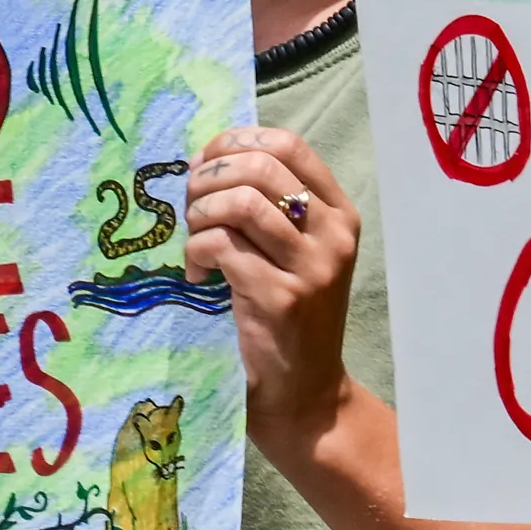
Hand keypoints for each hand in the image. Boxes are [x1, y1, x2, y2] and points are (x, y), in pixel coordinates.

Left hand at [186, 128, 359, 453]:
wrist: (304, 388)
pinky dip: (196, 253)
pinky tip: (199, 276)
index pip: (289, 145)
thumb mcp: (290, 250)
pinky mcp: (281, 298)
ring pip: (239, 204)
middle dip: (208, 180)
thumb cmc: (287, 312)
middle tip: (190, 209)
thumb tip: (203, 159)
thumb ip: (265, 204)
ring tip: (194, 240)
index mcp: (340, 212)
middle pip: (258, 168)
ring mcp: (312, 267)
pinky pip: (222, 247)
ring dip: (199, 216)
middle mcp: (334, 235)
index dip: (235, 141)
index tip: (203, 162)